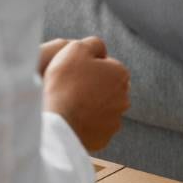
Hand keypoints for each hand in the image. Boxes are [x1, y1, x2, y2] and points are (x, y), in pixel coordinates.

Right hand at [42, 36, 130, 151]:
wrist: (58, 121)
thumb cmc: (66, 82)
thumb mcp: (77, 48)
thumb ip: (94, 44)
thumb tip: (101, 50)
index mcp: (120, 73)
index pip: (107, 65)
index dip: (89, 67)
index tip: (74, 72)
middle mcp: (124, 97)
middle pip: (106, 87)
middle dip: (93, 86)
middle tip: (71, 88)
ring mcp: (115, 119)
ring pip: (102, 108)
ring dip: (90, 106)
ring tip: (70, 105)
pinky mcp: (105, 138)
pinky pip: (95, 127)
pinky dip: (86, 123)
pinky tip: (72, 119)